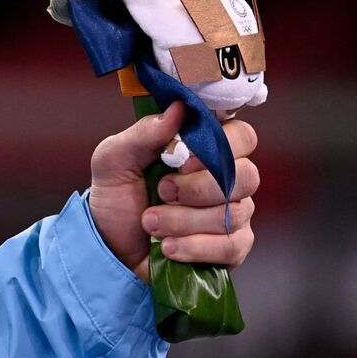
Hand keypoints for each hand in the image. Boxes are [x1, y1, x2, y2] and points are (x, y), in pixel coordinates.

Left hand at [86, 100, 258, 283]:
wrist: (110, 248)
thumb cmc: (117, 197)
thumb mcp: (114, 160)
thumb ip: (143, 133)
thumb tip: (178, 109)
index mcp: (205, 149)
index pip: (243, 136)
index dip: (220, 147)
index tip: (181, 159)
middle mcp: (228, 178)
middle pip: (247, 175)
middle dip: (197, 188)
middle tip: (162, 191)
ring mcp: (234, 213)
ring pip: (234, 213)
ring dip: (183, 220)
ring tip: (150, 222)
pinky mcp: (232, 247)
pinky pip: (231, 245)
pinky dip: (194, 246)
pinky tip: (167, 246)